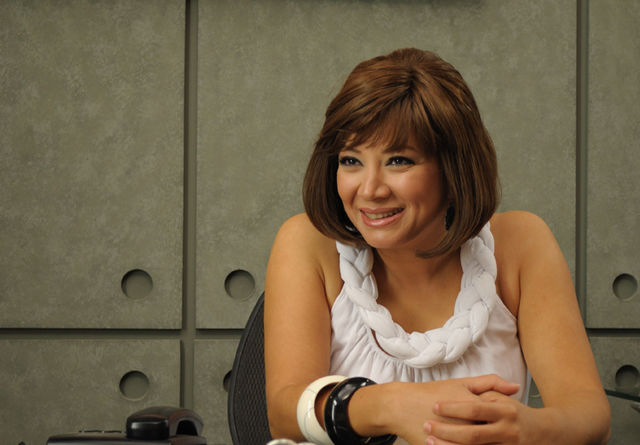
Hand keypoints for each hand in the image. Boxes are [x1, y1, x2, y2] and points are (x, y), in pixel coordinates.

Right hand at [385, 375, 519, 444]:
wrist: (401, 406)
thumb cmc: (431, 393)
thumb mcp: (461, 383)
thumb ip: (490, 383)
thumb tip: (515, 387)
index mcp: (474, 407)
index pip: (501, 418)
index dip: (510, 423)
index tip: (514, 426)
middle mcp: (467, 425)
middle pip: (492, 438)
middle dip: (501, 439)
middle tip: (505, 437)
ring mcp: (455, 441)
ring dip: (486, 444)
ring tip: (489, 441)